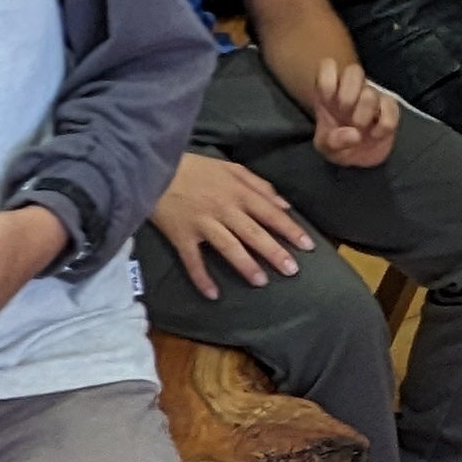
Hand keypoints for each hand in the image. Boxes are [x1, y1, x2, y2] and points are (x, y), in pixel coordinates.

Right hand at [151, 151, 315, 295]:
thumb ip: (259, 185)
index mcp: (238, 192)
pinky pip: (193, 260)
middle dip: (274, 252)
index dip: (290, 230)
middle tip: (292, 270)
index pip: (270, 213)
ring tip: (261, 281)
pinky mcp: (181, 235)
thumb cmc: (195, 168)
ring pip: (228, 246)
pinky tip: (213, 295)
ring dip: (245, 265)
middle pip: (253, 233)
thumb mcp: (230, 168)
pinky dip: (201, 277)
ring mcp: (202, 223)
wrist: (153, 167)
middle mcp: (223, 208)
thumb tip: (285, 206)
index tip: (308, 246)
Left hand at [308, 57, 398, 169]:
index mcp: (331, 91)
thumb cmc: (340, 144)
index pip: (328, 66)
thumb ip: (332, 142)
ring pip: (370, 93)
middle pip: (354, 70)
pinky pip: (391, 109)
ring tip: (360, 128)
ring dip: (363, 115)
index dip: (328, 80)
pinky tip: (375, 134)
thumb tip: (354, 134)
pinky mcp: (391, 108)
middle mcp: (353, 89)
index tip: (327, 100)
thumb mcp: (326, 148)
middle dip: (347, 95)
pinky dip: (382, 125)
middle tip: (344, 114)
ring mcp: (374, 96)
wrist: (361, 158)